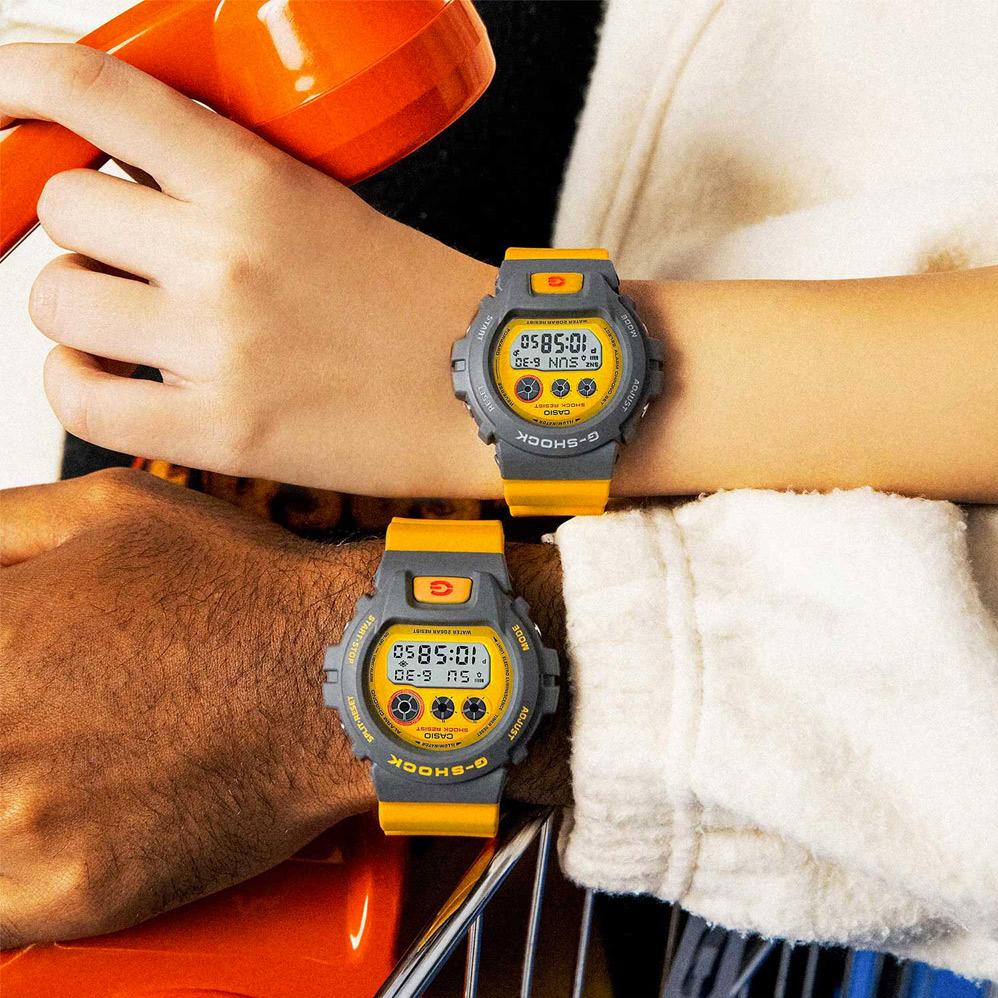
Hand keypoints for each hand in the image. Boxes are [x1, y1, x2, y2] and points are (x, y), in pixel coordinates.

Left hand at [0, 469, 568, 945]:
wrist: (342, 676)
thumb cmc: (245, 593)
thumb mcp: (112, 509)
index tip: (10, 684)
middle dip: (5, 728)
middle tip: (53, 721)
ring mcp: (25, 822)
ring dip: (10, 796)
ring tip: (71, 768)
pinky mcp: (75, 890)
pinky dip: (16, 867)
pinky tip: (63, 825)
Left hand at [1, 43, 498, 496]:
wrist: (484, 389)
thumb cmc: (417, 303)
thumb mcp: (325, 202)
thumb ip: (223, 176)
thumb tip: (126, 172)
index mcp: (257, 182)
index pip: (94, 92)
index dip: (16, 80)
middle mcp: (225, 258)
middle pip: (62, 209)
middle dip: (86, 230)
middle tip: (132, 252)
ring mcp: (218, 348)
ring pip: (56, 301)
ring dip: (83, 307)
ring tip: (141, 322)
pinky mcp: (221, 431)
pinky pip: (81, 399)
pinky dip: (81, 384)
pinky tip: (118, 378)